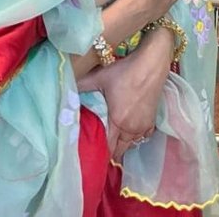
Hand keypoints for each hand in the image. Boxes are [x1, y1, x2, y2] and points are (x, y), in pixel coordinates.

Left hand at [80, 28, 172, 160]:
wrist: (151, 64)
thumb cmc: (126, 71)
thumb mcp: (101, 77)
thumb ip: (82, 85)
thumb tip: (66, 89)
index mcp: (118, 121)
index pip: (109, 147)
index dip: (100, 153)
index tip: (91, 154)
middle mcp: (132, 128)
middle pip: (120, 150)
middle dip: (110, 152)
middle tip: (99, 150)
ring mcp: (144, 125)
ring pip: (131, 144)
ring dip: (122, 145)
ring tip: (112, 142)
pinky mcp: (152, 120)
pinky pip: (142, 137)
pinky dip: (134, 138)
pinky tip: (128, 132)